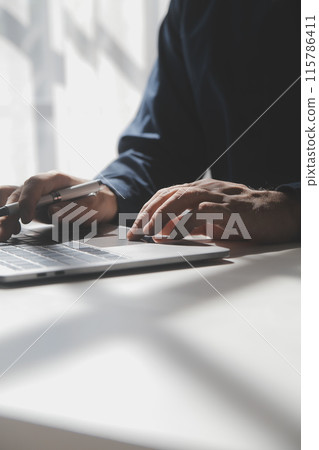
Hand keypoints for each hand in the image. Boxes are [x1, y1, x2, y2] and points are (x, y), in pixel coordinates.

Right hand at [0, 171, 117, 241]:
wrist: (102, 203)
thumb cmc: (99, 201)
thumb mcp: (92, 205)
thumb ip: (74, 208)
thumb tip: (51, 211)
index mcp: (57, 179)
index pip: (35, 184)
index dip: (28, 200)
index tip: (27, 218)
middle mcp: (44, 186)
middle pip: (20, 194)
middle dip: (9, 212)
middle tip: (4, 230)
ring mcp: (39, 197)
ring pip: (16, 204)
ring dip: (7, 218)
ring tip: (3, 234)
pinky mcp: (37, 208)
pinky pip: (19, 212)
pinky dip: (12, 221)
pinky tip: (11, 232)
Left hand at [127, 179, 299, 243]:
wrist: (277, 212)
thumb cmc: (245, 216)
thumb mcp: (214, 219)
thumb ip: (193, 222)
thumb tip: (169, 232)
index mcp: (201, 189)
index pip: (167, 194)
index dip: (148, 209)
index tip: (135, 227)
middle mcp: (207, 188)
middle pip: (171, 194)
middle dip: (150, 212)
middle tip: (137, 231)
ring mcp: (219, 197)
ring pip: (184, 199)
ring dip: (163, 215)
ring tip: (150, 231)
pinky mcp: (231, 209)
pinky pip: (204, 213)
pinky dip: (185, 222)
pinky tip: (173, 233)